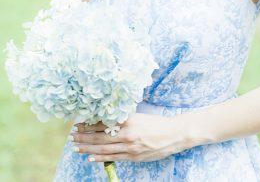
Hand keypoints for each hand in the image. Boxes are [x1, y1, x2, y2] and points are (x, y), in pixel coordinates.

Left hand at [70, 113, 189, 162]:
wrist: (173, 134)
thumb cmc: (156, 123)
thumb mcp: (138, 117)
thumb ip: (123, 120)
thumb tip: (106, 121)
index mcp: (127, 120)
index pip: (103, 123)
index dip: (88, 125)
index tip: (78, 124)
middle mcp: (126, 133)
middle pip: (100, 136)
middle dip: (84, 137)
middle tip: (72, 136)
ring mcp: (129, 146)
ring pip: (104, 148)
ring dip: (88, 147)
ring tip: (76, 147)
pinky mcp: (133, 157)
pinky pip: (113, 157)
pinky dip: (100, 157)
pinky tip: (90, 157)